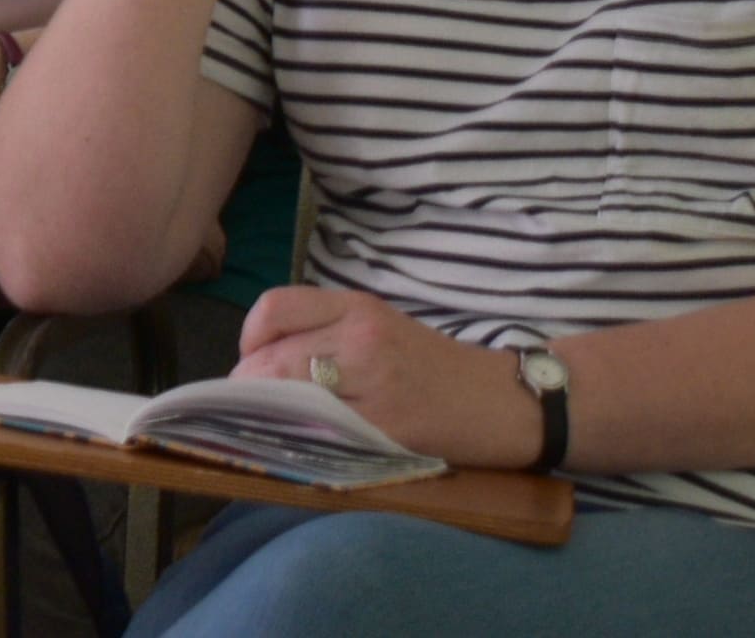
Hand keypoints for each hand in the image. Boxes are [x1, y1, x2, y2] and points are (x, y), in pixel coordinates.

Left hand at [236, 285, 538, 466]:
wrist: (507, 402)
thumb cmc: (437, 368)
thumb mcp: (382, 328)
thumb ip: (327, 333)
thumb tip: (260, 359)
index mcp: (359, 308)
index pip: (274, 309)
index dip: (248, 340)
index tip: (250, 363)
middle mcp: (362, 339)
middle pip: (271, 358)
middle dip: (248, 388)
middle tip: (251, 408)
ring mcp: (374, 386)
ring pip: (288, 397)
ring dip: (267, 416)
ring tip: (273, 427)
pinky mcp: (387, 430)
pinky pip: (321, 434)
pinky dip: (300, 440)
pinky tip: (303, 445)